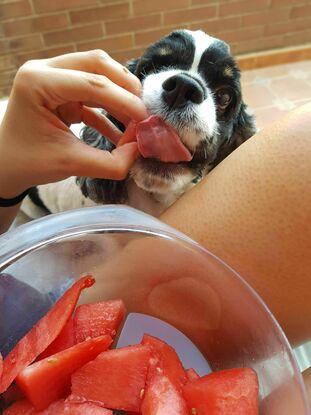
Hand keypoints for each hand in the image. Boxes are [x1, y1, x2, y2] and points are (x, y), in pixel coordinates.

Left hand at [0, 50, 147, 198]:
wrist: (6, 165)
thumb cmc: (28, 163)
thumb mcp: (70, 164)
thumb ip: (110, 162)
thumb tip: (140, 151)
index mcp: (37, 82)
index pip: (91, 83)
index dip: (123, 100)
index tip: (144, 119)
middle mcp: (44, 71)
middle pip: (96, 64)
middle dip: (125, 87)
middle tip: (143, 112)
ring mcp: (52, 78)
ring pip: (97, 74)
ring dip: (119, 97)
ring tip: (135, 122)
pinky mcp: (61, 91)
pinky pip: (92, 94)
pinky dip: (109, 111)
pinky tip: (121, 133)